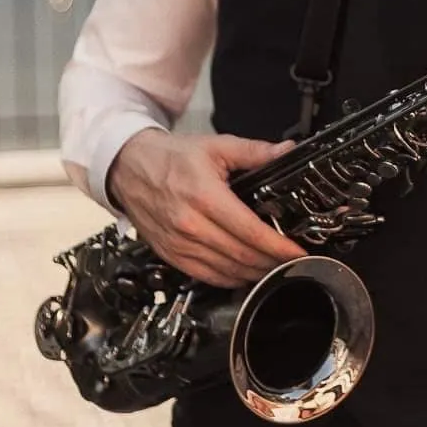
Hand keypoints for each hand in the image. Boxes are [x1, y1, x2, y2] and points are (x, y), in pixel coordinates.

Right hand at [107, 128, 308, 287]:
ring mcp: (179, 244)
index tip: (298, 252)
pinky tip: (245, 273)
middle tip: (293, 262)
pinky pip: (206, 277)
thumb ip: (254, 151)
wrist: (128, 168)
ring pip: (226, 272)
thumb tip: (286, 151)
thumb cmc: (170, 157)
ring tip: (275, 268)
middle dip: (272, 263)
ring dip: (254, 274)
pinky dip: (230, 279)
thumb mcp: (215, 146)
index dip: (278, 246)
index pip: (250, 232)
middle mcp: (190, 225)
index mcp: (204, 196)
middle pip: (241, 256)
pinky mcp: (171, 256)